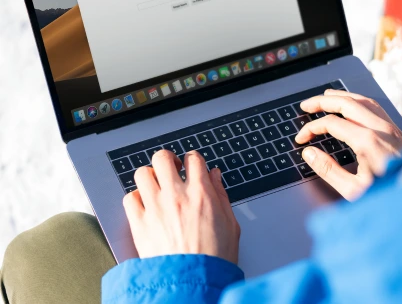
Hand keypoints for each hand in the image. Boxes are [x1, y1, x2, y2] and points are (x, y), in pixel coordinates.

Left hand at [123, 150, 239, 263]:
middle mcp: (176, 196)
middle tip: (171, 169)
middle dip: (168, 160)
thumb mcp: (230, 224)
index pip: (193, 158)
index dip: (192, 159)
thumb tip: (214, 175)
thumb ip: (221, 194)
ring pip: (142, 173)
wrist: (194, 285)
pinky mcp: (140, 223)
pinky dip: (136, 198)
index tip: (191, 165)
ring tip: (156, 185)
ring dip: (150, 176)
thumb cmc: (214, 259)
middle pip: (163, 158)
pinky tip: (145, 205)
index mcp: (201, 194)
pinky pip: (129, 198)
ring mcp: (155, 208)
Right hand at [295, 89, 401, 200]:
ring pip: (362, 100)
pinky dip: (357, 101)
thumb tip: (309, 154)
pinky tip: (351, 104)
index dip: (311, 128)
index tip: (302, 138)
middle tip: (306, 106)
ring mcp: (390, 128)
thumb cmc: (390, 195)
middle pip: (346, 103)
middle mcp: (380, 129)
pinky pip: (374, 107)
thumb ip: (328, 170)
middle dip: (322, 102)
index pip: (331, 123)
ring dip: (340, 97)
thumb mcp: (354, 190)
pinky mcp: (397, 131)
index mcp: (367, 141)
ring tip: (325, 97)